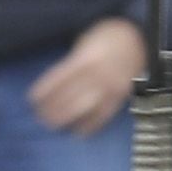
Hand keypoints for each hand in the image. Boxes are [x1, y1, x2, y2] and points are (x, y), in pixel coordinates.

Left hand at [29, 15, 149, 134]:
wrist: (139, 38)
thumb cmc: (107, 37)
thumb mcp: (86, 42)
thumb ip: (72, 62)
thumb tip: (55, 85)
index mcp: (87, 58)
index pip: (60, 78)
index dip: (45, 91)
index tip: (32, 100)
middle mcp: (99, 73)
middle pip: (70, 95)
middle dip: (53, 108)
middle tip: (40, 117)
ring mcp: (111, 86)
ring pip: (85, 107)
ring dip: (68, 118)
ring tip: (53, 125)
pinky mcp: (121, 95)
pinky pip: (104, 114)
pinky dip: (91, 125)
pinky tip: (79, 132)